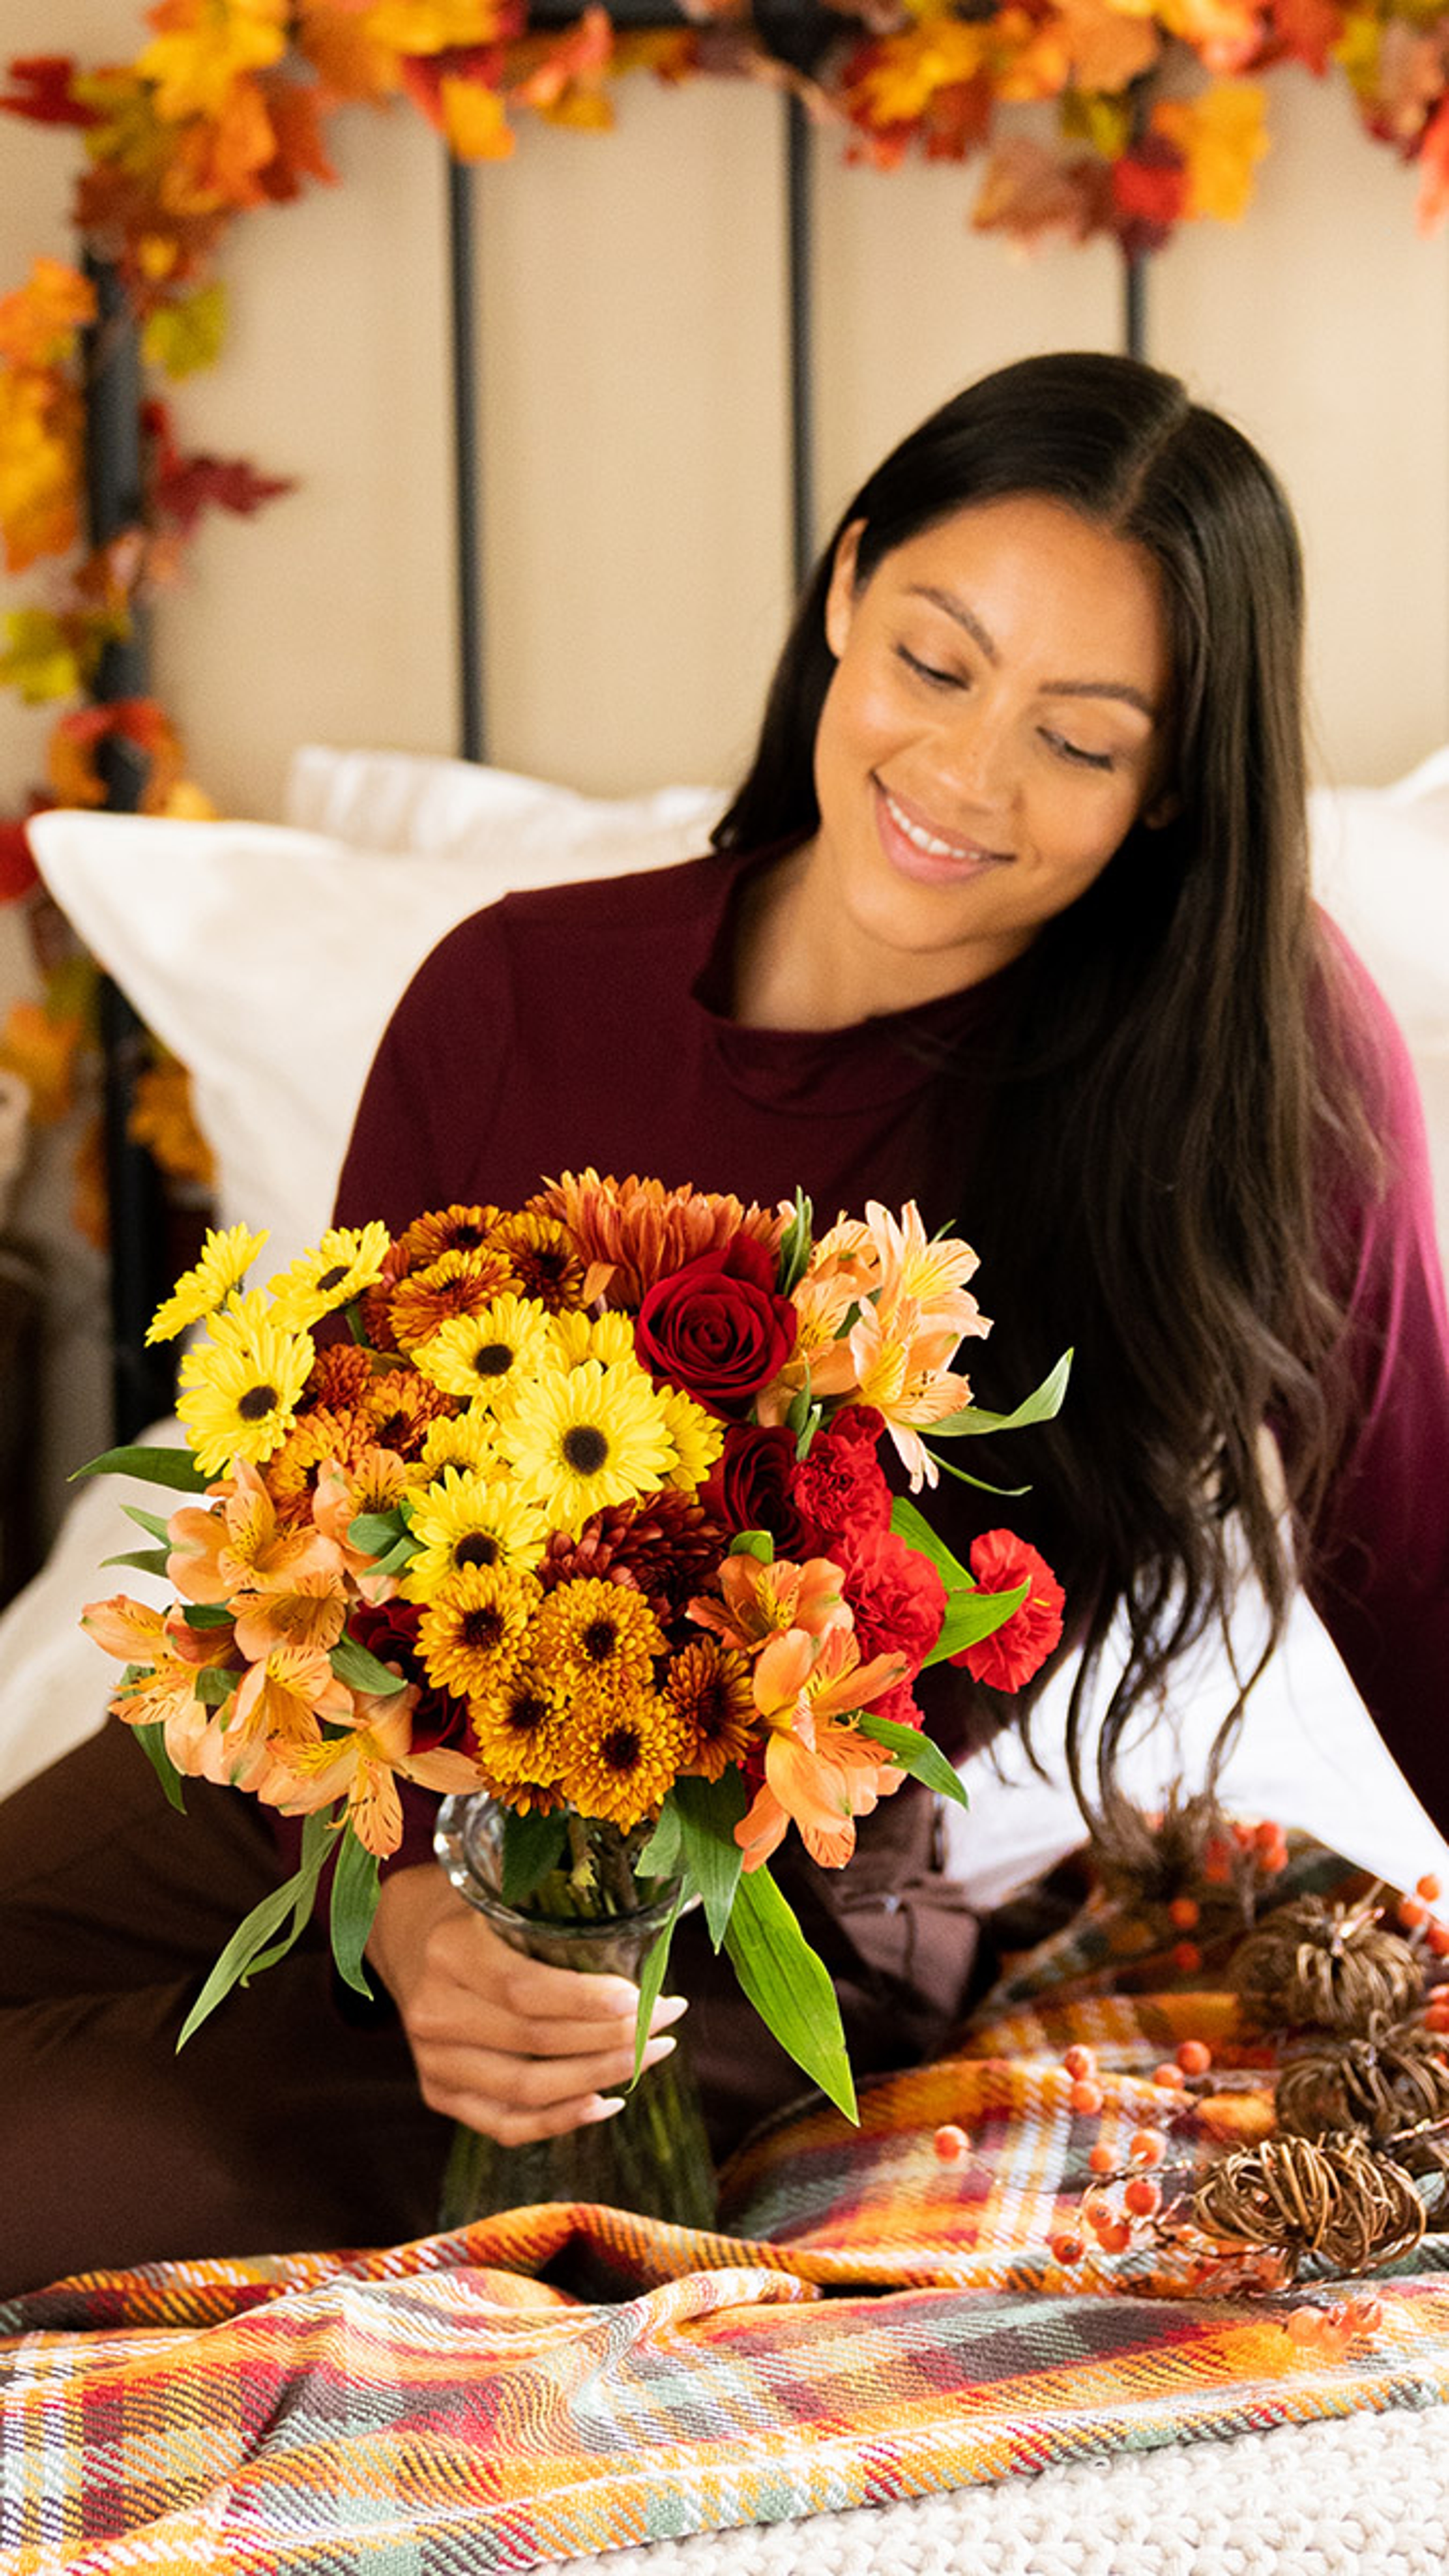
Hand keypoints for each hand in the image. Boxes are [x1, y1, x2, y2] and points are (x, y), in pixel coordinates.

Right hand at [367, 1862, 687, 2146]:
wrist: (412, 1941)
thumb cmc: (479, 1913)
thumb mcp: (505, 1891)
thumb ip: (555, 1906)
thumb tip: (646, 1917)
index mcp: (450, 1950)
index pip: (524, 1989)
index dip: (588, 2000)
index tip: (644, 1997)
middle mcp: (433, 2011)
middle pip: (536, 2043)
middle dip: (614, 2037)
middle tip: (668, 2019)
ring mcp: (433, 2060)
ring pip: (528, 2091)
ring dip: (601, 2078)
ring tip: (653, 2054)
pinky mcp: (440, 2094)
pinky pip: (507, 2125)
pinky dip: (563, 2121)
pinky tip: (608, 2102)